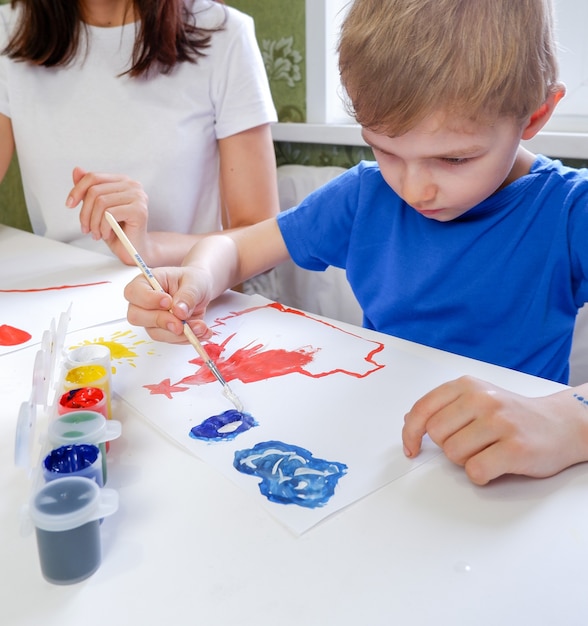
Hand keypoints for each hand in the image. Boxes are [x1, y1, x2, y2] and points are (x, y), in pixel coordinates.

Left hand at [66, 166, 150, 264]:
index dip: (77, 190)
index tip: (69, 205)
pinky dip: (103, 227)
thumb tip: (76, 170)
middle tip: (86, 229)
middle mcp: (132, 185)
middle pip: (95, 191)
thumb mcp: (97, 209)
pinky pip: (110, 214)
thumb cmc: (117, 230)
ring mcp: (138, 197)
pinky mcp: (139, 210)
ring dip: (94, 223)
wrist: (134, 249)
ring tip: (96, 234)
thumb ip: (89, 189)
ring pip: (101, 203)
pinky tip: (106, 234)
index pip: (94, 177)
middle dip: (85, 213)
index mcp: (122, 181)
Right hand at [124, 266, 213, 344]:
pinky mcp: (162, 331)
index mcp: (146, 282)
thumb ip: (187, 295)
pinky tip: (202, 332)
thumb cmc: (193, 281)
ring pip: (155, 332)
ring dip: (179, 334)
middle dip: (161, 321)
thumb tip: (179, 311)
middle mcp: (143, 303)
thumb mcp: (195, 282)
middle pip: (137, 317)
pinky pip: (170, 339)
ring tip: (201, 327)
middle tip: (181, 323)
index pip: (134, 292)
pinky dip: (187, 338)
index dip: (148, 299)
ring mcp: (151, 319)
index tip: (168, 302)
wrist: (202, 292)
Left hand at [402, 375, 587, 484]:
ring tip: (487, 451)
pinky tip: (495, 465)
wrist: (561, 424)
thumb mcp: (477, 397)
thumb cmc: (513, 414)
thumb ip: (444, 406)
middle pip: (436, 434)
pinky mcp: (514, 448)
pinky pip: (475, 471)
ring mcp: (499, 422)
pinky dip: (481, 475)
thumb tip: (411, 421)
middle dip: (448, 446)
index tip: (412, 447)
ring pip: (453, 454)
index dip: (411, 432)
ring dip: (465, 461)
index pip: (423, 408)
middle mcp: (482, 399)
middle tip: (472, 443)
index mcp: (468, 385)